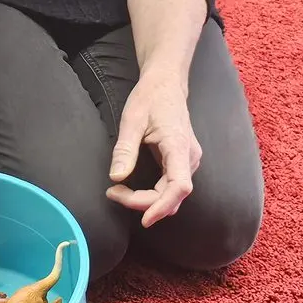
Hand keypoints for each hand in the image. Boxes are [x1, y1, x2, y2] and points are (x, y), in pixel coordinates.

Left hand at [105, 75, 202, 227]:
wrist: (166, 83)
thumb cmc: (150, 97)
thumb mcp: (132, 120)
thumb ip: (125, 149)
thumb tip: (116, 177)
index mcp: (179, 146)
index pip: (179, 186)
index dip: (163, 206)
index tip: (144, 219)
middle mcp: (189, 157)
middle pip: (172, 196)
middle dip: (143, 203)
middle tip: (113, 193)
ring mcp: (188, 161)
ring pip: (172, 195)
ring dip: (147, 201)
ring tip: (119, 192)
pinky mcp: (182, 162)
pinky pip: (171, 187)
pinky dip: (153, 195)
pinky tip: (133, 191)